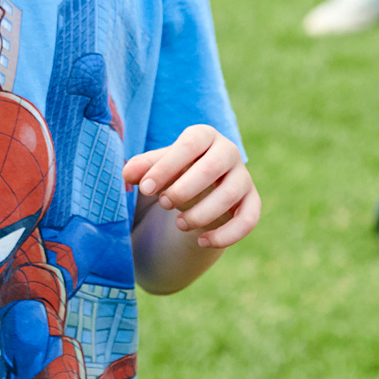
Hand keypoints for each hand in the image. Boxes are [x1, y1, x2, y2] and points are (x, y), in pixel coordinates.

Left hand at [123, 126, 260, 249]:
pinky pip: (248, 220)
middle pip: (212, 168)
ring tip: (179, 223)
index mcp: (205, 136)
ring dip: (200, 213)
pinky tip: (202, 242)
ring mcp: (243, 178)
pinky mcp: (251, 203)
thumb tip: (127, 173)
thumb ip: (143, 169)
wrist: (197, 194)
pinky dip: (226, 235)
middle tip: (163, 203)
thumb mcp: (157, 169)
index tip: (145, 188)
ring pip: (228, 196)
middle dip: (183, 189)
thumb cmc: (174, 174)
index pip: (190, 144)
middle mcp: (228, 153)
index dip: (166, 166)